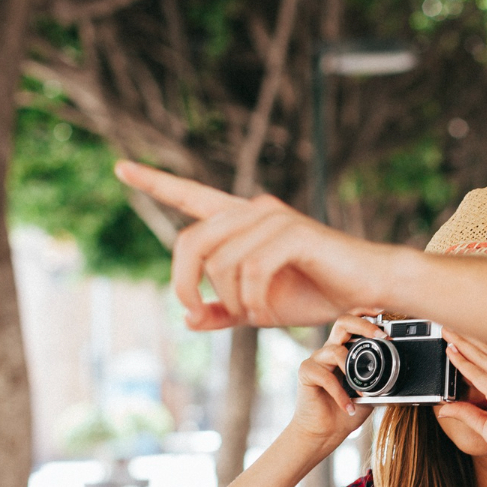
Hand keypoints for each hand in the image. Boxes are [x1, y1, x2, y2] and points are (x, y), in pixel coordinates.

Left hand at [113, 161, 387, 328]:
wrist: (365, 289)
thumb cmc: (315, 293)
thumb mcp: (258, 308)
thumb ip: (224, 311)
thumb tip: (187, 319)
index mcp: (241, 222)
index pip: (191, 197)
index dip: (155, 182)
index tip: (120, 167)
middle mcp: (253, 210)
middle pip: (190, 241)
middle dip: (185, 283)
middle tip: (198, 311)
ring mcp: (273, 219)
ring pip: (221, 263)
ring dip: (233, 300)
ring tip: (256, 315)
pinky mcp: (293, 233)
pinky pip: (252, 271)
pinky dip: (255, 300)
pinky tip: (270, 312)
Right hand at [289, 311, 384, 446]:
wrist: (326, 432)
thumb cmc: (347, 411)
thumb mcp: (372, 394)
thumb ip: (382, 380)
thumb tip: (403, 374)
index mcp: (346, 350)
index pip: (355, 323)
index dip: (368, 315)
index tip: (386, 315)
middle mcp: (330, 350)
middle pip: (343, 322)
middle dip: (364, 325)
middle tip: (381, 336)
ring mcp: (317, 360)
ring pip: (335, 350)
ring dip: (351, 370)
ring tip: (361, 392)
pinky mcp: (306, 372)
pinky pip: (326, 376)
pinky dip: (340, 393)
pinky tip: (347, 407)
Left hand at [435, 332, 486, 480]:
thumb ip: (466, 412)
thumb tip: (444, 408)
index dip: (476, 346)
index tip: (462, 336)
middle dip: (468, 338)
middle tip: (450, 326)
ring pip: (484, 358)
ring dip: (464, 344)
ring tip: (448, 332)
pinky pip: (479, 374)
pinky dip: (463, 362)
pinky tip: (451, 353)